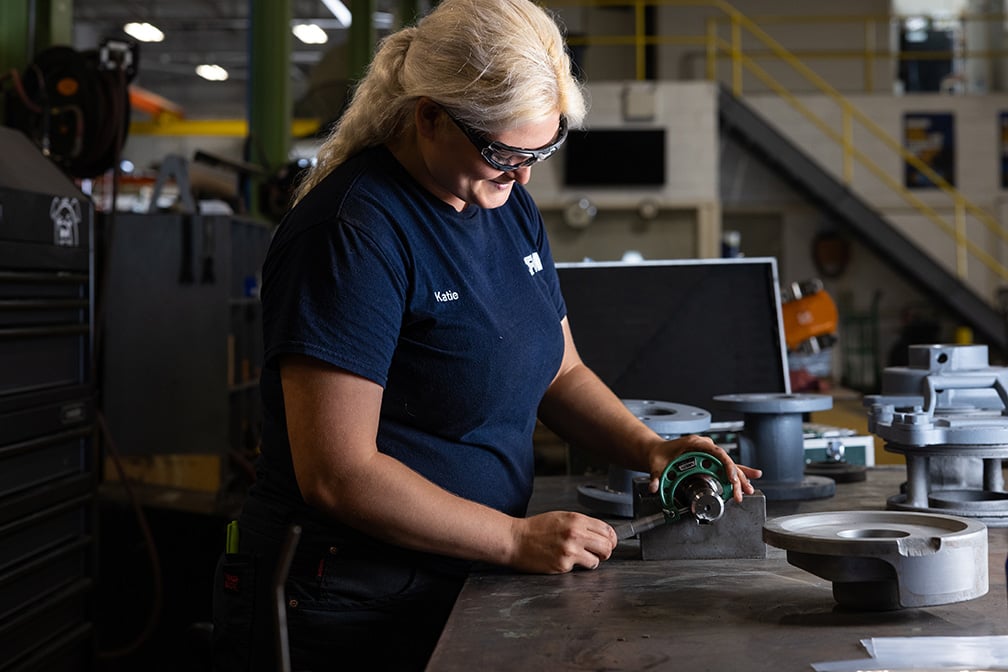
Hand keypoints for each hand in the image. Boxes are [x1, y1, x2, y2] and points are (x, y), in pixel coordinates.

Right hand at [507, 511, 616, 573]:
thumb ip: (582, 524)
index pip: (607, 530)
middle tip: (597, 552)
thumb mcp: (561, 517)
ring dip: (590, 560)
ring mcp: (570, 550)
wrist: (515, 539)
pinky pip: (580, 568)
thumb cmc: (536, 529)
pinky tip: (562, 559)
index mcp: (576, 520)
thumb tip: (601, 534)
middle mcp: (576, 534)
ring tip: (577, 556)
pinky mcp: (563, 565)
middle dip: (605, 551)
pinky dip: (574, 566)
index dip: (610, 538)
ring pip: (597, 560)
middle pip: (607, 546)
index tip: (609, 542)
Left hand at [646, 434, 761, 502]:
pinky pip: (726, 466)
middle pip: (725, 460)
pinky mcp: (709, 460)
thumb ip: (656, 476)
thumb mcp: (656, 465)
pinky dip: (737, 473)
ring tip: (749, 489)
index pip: (716, 452)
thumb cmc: (659, 454)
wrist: (657, 451)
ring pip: (728, 464)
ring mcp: (708, 453)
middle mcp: (704, 446)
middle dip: (735, 476)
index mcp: (694, 443)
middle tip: (741, 492)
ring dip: (740, 477)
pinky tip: (751, 479)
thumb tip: (654, 487)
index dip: (726, 464)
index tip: (731, 477)